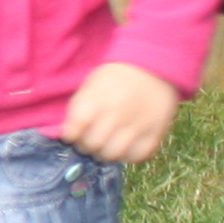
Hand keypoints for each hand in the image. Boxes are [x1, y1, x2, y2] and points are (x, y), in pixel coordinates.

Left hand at [58, 60, 179, 163]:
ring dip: (107, 153)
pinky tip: (127, 146)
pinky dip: (130, 155)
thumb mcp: (90, 85)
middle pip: (93, 145)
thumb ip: (77, 109)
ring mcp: (138, 123)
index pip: (74, 132)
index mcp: (96, 100)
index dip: (71, 136)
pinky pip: (139, 155)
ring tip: (108, 145)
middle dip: (88, 146)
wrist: (151, 66)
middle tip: (92, 141)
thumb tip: (67, 134)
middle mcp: (116, 113)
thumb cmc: (114, 78)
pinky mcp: (156, 130)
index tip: (74, 134)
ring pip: (115, 154)